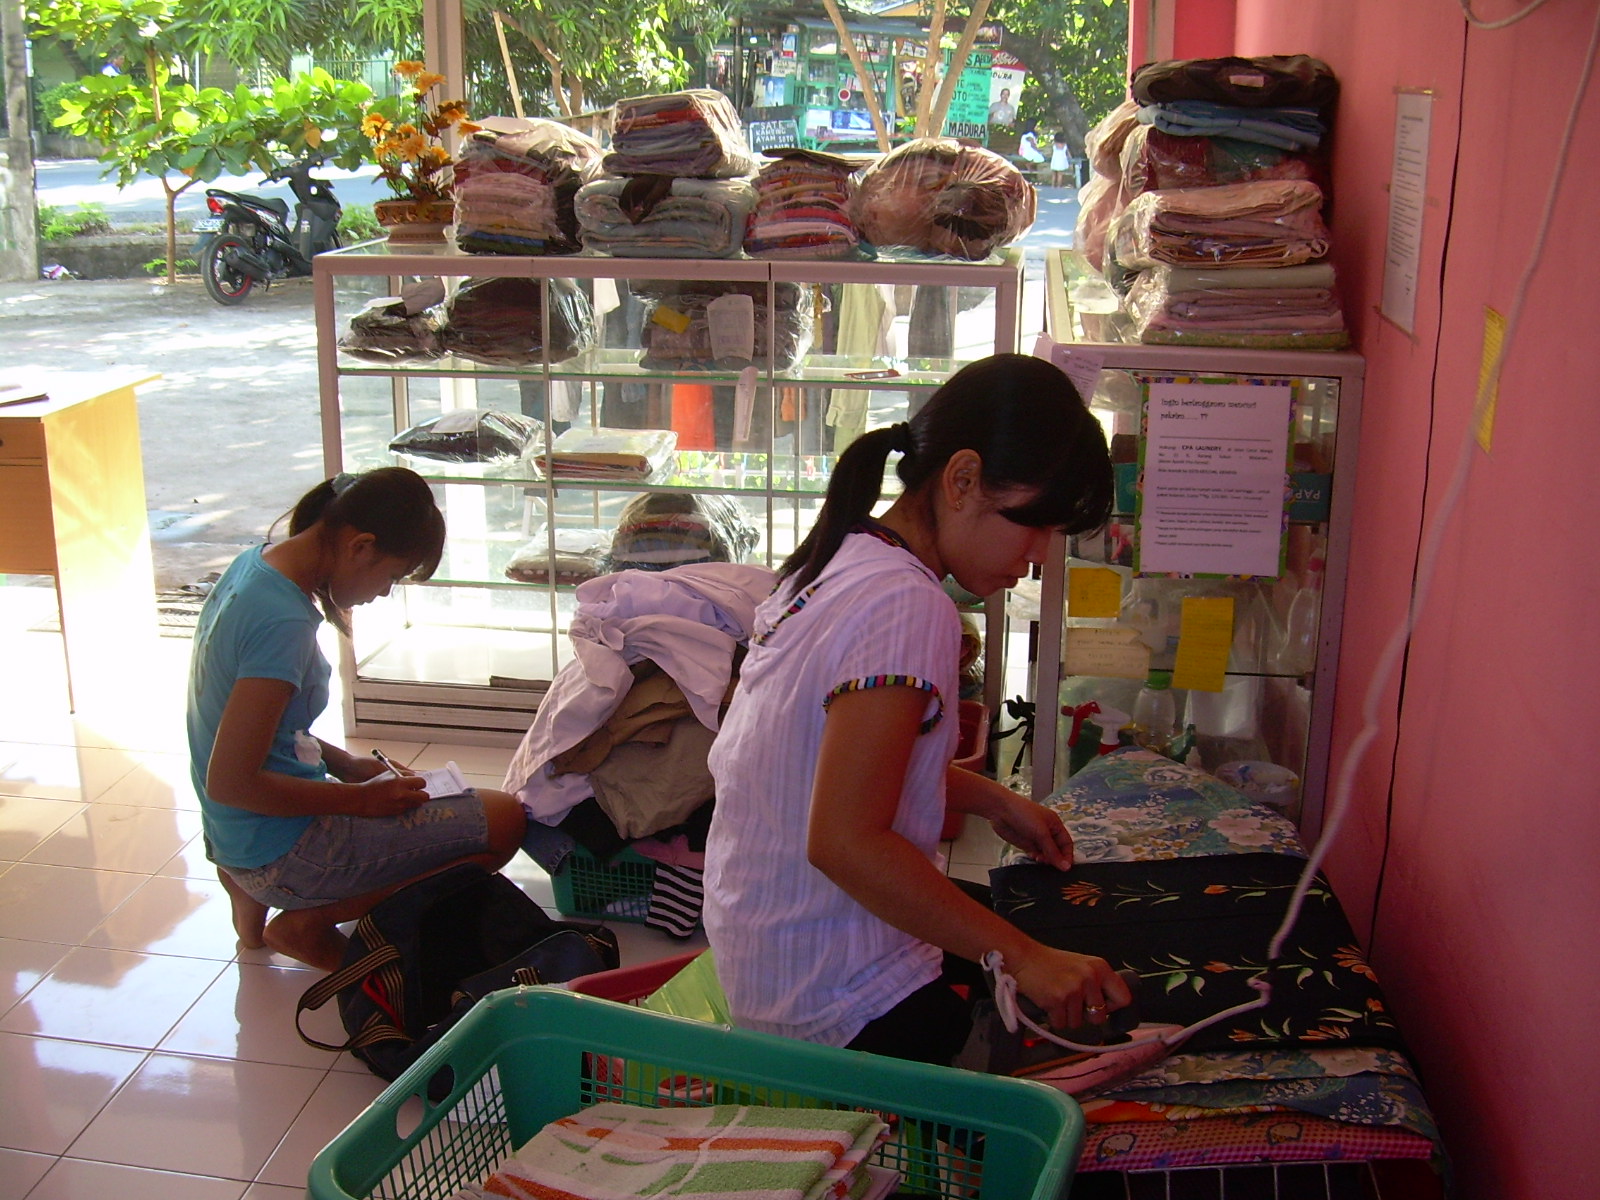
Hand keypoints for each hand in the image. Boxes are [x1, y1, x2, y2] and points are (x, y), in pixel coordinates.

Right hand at [348, 773, 427, 815]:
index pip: (422, 782)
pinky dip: (406, 805)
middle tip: (417, 792)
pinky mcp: (396, 812)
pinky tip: (398, 801)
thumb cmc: (374, 784)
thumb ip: (405, 774)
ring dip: (415, 800)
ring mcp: (400, 805)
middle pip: (424, 796)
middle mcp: (402, 794)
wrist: (361, 799)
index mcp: (400, 782)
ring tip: (406, 796)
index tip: (418, 783)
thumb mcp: (389, 774)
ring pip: (417, 804)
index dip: (420, 783)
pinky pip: (408, 809)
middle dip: (423, 793)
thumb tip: (417, 777)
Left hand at [989, 791, 1073, 870]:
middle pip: (1057, 850)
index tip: (1065, 868)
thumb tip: (1066, 867)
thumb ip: (1053, 851)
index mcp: (1055, 825)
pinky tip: (1033, 858)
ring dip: (1046, 859)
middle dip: (1056, 859)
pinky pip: (1035, 854)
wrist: (1000, 810)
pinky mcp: (1026, 844)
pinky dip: (1036, 858)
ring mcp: (1036, 838)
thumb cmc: (1024, 815)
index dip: (1068, 855)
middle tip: (1051, 866)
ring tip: (1040, 860)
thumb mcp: (1041, 832)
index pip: (1066, 843)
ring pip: (1046, 854)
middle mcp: (1048, 832)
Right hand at [1012, 943, 1132, 1031]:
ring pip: (1078, 1023)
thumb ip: (1096, 982)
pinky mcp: (1057, 1000)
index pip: (1123, 998)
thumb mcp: (1080, 965)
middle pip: (1100, 1017)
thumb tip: (1109, 1006)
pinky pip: (1061, 1024)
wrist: (1023, 957)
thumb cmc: (1048, 962)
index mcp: (1099, 967)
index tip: (1102, 1006)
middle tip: (1072, 1003)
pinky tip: (1048, 1002)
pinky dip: (1053, 1018)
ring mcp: (1074, 989)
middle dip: (1085, 1016)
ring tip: (1057, 999)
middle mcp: (1090, 977)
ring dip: (1066, 1016)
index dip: (1112, 1007)